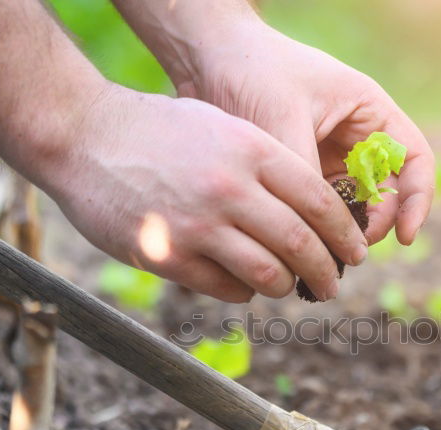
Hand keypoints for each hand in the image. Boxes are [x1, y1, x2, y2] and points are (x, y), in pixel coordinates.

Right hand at [44, 85, 366, 302]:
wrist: (84, 137)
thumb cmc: (159, 131)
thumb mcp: (223, 127)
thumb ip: (267, 164)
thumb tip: (309, 212)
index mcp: (252, 151)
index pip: (319, 202)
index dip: (345, 234)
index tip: (356, 252)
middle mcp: (230, 189)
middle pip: (300, 244)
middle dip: (326, 272)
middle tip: (333, 284)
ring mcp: (199, 226)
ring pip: (267, 275)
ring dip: (286, 287)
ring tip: (290, 287)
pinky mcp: (169, 255)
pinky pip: (226, 288)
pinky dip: (244, 292)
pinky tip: (245, 286)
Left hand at [167, 17, 434, 245]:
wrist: (203, 56)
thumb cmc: (251, 72)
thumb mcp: (284, 125)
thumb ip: (305, 181)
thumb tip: (315, 240)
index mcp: (369, 111)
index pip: (415, 160)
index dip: (417, 201)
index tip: (403, 236)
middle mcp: (355, 135)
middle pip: (386, 192)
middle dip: (374, 224)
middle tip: (349, 251)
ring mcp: (328, 155)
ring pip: (352, 205)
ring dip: (342, 232)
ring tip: (322, 256)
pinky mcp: (301, 172)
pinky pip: (319, 208)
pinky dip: (314, 228)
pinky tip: (298, 246)